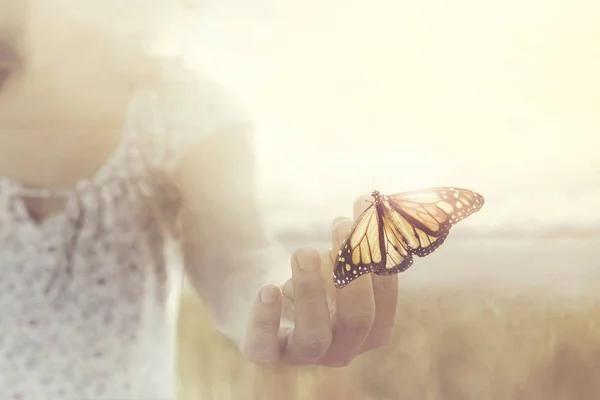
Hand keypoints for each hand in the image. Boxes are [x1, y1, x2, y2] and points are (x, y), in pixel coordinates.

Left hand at [243, 195, 398, 366]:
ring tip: (303, 252)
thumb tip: (369, 205)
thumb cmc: (314, 280)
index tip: (367, 214)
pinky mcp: (264, 352)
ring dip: (311, 290)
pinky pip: (265, 346)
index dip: (380, 257)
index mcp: (368, 328)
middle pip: (357, 321)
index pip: (384, 300)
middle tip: (340, 226)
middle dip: (352, 273)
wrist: (266, 302)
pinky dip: (267, 318)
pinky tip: (269, 289)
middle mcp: (341, 349)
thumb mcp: (337, 263)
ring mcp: (302, 355)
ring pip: (314, 336)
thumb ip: (356, 244)